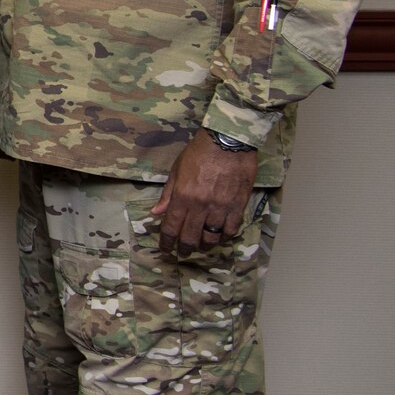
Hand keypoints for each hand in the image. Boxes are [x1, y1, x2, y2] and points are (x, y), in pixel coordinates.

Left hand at [152, 130, 257, 255]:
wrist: (228, 142)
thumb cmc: (199, 153)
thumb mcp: (177, 171)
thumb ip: (168, 194)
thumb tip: (156, 213)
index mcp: (182, 197)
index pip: (171, 227)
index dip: (167, 241)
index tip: (165, 249)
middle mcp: (201, 206)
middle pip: (191, 236)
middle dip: (185, 248)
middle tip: (183, 252)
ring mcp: (221, 207)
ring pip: (212, 236)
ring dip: (205, 244)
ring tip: (202, 244)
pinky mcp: (238, 206)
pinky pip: (231, 229)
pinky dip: (225, 236)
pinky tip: (220, 236)